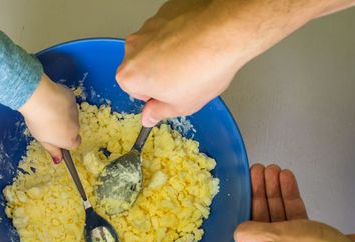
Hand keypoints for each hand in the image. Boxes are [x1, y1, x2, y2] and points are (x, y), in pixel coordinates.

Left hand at [18, 74, 80, 162]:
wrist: (39, 98)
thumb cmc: (39, 123)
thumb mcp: (42, 141)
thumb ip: (52, 150)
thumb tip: (59, 160)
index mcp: (70, 139)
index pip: (75, 144)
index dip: (66, 141)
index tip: (57, 138)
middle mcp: (76, 126)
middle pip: (73, 129)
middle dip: (65, 127)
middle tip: (49, 123)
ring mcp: (76, 111)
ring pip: (71, 115)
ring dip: (63, 114)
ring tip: (48, 110)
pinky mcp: (72, 98)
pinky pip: (69, 103)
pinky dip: (62, 103)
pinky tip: (51, 100)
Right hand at [117, 0, 242, 126]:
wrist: (225, 32)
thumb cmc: (202, 68)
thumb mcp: (181, 106)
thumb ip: (158, 112)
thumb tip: (149, 116)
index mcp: (129, 75)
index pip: (135, 92)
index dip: (155, 96)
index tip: (170, 95)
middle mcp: (133, 47)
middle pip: (143, 67)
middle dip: (160, 74)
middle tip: (184, 80)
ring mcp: (148, 26)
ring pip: (156, 46)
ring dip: (170, 54)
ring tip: (194, 61)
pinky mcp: (165, 12)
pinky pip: (168, 29)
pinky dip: (180, 36)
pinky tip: (197, 44)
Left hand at [207, 164, 354, 241]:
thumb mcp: (275, 240)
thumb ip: (251, 232)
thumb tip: (237, 231)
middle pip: (251, 233)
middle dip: (250, 202)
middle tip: (248, 178)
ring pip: (273, 221)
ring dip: (270, 195)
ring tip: (266, 170)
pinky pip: (292, 221)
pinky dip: (288, 200)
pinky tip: (285, 179)